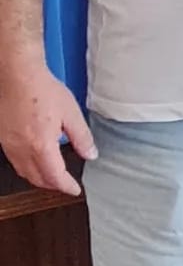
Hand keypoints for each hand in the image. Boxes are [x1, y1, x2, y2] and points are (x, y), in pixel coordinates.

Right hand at [0, 67, 95, 196]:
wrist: (17, 76)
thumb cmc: (43, 90)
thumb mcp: (71, 113)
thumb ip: (81, 137)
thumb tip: (91, 154)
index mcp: (40, 145)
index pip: (54, 176)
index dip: (66, 186)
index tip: (75, 190)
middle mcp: (21, 149)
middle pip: (36, 178)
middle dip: (53, 185)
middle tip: (66, 184)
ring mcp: (9, 145)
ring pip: (24, 171)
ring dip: (39, 178)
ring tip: (53, 176)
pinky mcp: (2, 139)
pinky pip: (15, 161)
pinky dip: (27, 167)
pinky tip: (36, 160)